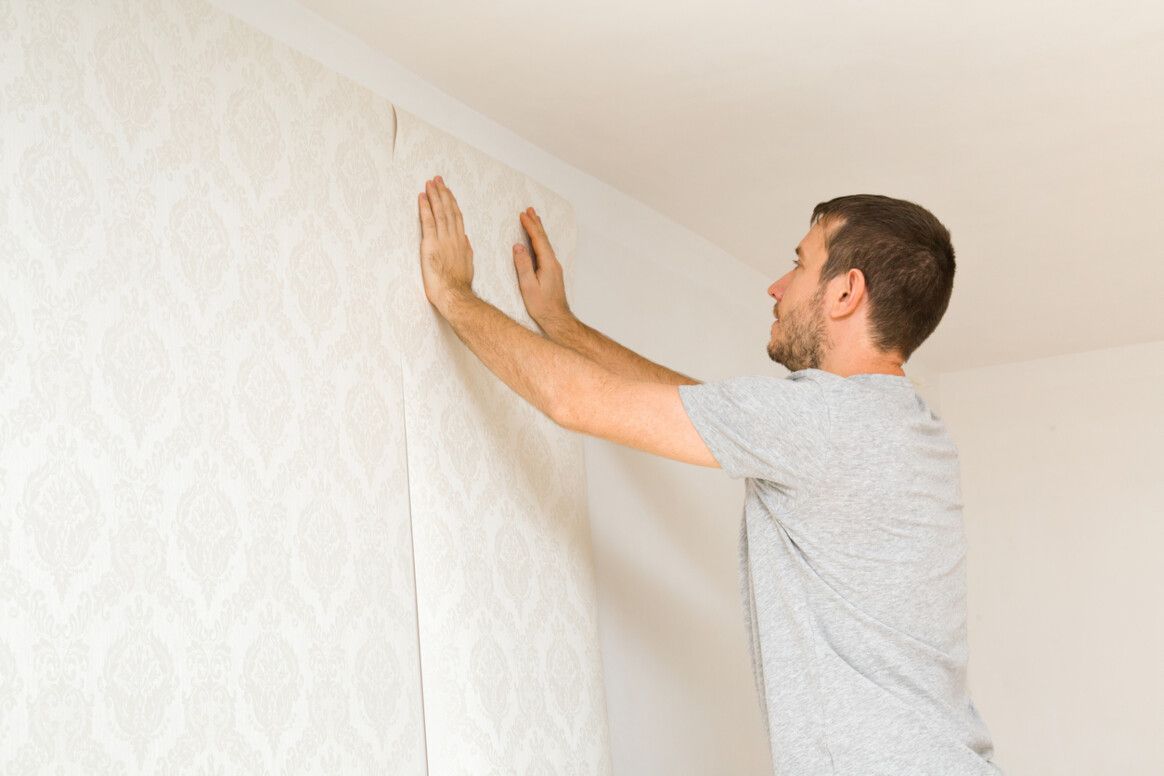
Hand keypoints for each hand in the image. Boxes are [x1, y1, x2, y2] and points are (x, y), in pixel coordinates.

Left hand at [418, 175, 473, 310]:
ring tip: (430, 183)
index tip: (449, 191)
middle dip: (443, 193)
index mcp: (462, 242)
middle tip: (438, 179)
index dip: (452, 203)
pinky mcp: (430, 244)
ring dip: (435, 196)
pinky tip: (422, 197)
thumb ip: (467, 250)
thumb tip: (466, 240)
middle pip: (449, 210)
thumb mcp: (468, 265)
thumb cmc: (459, 285)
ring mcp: (443, 239)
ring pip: (440, 212)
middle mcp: (454, 237)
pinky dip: (425, 208)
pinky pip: (428, 221)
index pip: (457, 217)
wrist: (454, 295)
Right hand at [514, 206, 571, 327]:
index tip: (522, 215)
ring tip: (534, 220)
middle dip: (536, 223)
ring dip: (539, 231)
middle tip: (530, 210)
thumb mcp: (528, 286)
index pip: (538, 240)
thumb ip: (523, 265)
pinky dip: (540, 241)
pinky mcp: (553, 273)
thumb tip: (518, 247)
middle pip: (544, 239)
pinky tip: (538, 242)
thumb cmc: (542, 306)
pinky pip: (546, 251)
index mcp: (548, 264)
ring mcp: (555, 268)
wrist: (557, 319)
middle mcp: (554, 263)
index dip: (530, 226)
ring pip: (546, 244)